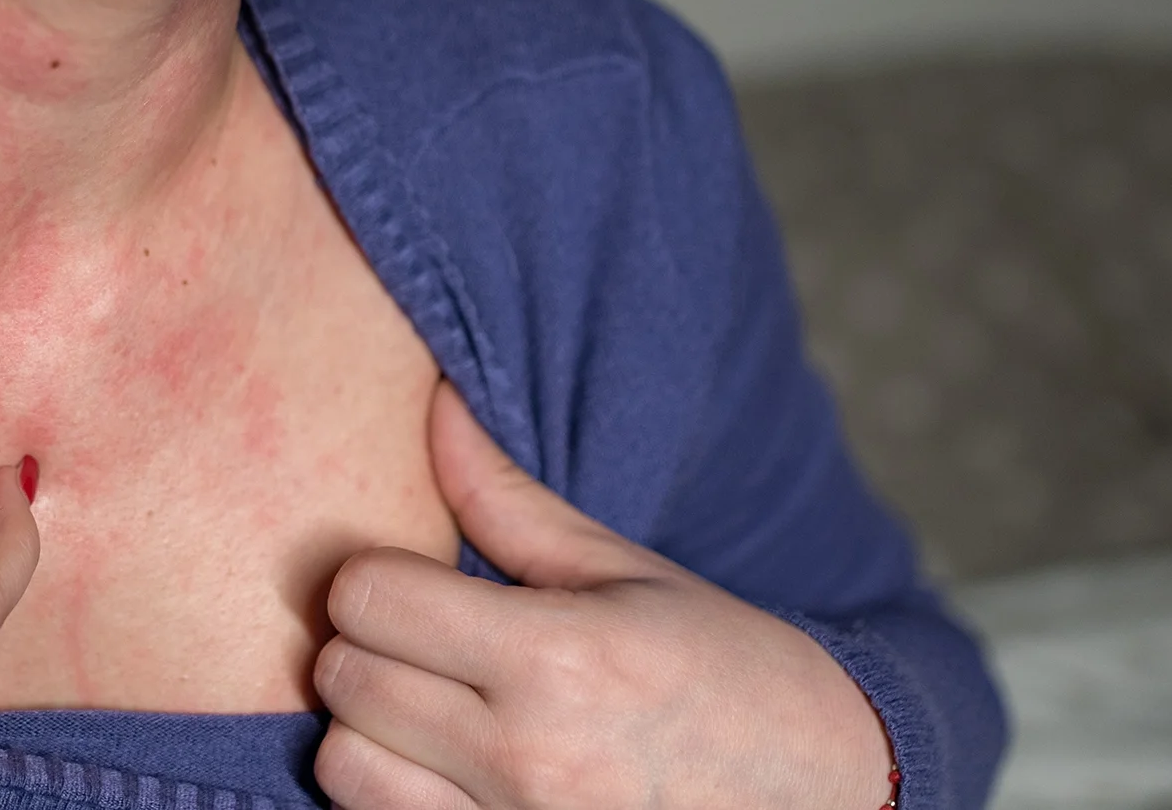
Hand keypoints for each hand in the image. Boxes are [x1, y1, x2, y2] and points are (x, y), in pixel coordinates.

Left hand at [313, 383, 893, 809]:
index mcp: (560, 658)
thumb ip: (509, 501)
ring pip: (343, 767)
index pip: (369, 597)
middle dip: (368, 645)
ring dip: (368, 732)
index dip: (378, 576)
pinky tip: (441, 768)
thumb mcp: (629, 573)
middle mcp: (528, 757)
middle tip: (422, 639)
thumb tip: (434, 402)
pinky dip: (392, 794)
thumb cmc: (727, 672)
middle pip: (344, 680)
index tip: (415, 580)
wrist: (828, 798)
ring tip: (428, 709)